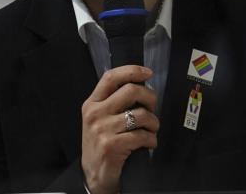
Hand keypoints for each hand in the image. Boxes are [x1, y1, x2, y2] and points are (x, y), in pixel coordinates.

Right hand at [80, 65, 159, 193]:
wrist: (94, 174)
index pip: (111, 77)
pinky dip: (151, 139)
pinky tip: (148, 142)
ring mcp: (102, 130)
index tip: (148, 73)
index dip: (132, 71)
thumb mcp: (101, 118)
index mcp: (92, 104)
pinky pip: (142, 135)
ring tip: (152, 129)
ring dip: (153, 122)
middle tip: (152, 108)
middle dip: (150, 98)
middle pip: (131, 91)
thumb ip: (115, 101)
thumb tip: (142, 85)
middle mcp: (95, 114)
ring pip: (141, 114)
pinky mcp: (111, 146)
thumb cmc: (102, 143)